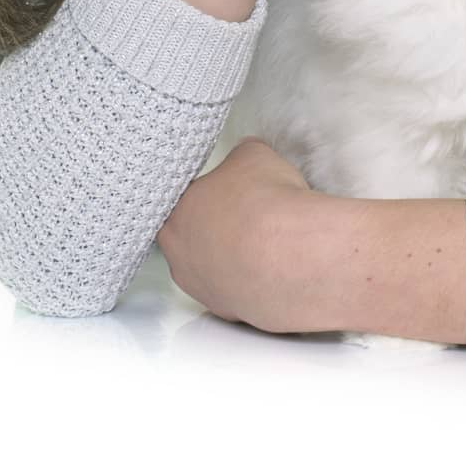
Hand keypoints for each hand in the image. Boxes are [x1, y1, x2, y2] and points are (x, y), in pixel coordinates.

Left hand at [156, 137, 316, 333]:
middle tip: (245, 212)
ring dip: (233, 255)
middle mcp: (179, 256)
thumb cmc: (265, 204)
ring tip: (264, 240)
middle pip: (192, 236)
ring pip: (213, 267)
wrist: (291, 255)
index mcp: (174, 212)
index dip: (207, 192)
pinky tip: (273, 264)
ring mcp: (202, 289)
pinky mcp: (230, 312)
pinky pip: (237, 290)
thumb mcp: (254, 154)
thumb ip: (240, 158)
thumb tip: (245, 161)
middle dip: (217, 225)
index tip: (227, 189)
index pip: (181, 199)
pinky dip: (252, 279)